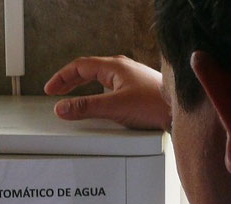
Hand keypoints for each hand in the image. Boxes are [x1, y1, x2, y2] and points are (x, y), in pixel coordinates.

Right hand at [44, 55, 171, 130]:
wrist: (180, 111)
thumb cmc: (154, 105)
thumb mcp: (114, 107)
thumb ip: (86, 108)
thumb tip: (62, 108)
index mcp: (114, 67)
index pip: (79, 66)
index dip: (62, 77)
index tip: (50, 89)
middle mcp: (121, 69)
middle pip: (88, 70)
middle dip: (69, 81)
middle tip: (56, 92)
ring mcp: (129, 79)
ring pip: (99, 78)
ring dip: (82, 86)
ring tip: (71, 96)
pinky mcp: (136, 90)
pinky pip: (109, 87)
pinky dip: (95, 92)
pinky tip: (97, 102)